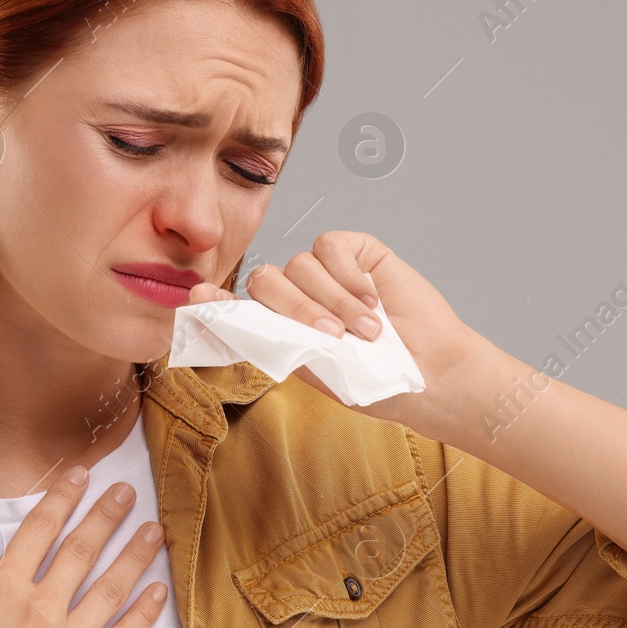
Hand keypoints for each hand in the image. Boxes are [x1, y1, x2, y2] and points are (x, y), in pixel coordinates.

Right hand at [0, 468, 167, 627]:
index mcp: (1, 591)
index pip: (41, 530)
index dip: (64, 498)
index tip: (84, 474)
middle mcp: (39, 612)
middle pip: (82, 551)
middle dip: (108, 516)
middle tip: (130, 492)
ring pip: (110, 590)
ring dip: (135, 556)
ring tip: (156, 531)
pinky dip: (143, 615)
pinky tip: (158, 592)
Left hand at [188, 230, 482, 431]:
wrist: (428, 374)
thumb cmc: (375, 380)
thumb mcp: (318, 370)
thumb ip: (278, 344)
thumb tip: (236, 328)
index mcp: (278, 327)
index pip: (235, 306)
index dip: (214, 301)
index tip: (197, 298)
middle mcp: (295, 296)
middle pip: (265, 280)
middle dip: (295, 308)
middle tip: (332, 335)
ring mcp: (324, 272)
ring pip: (299, 264)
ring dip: (334, 300)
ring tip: (367, 331)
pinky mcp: (356, 252)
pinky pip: (331, 247)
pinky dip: (347, 275)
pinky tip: (372, 300)